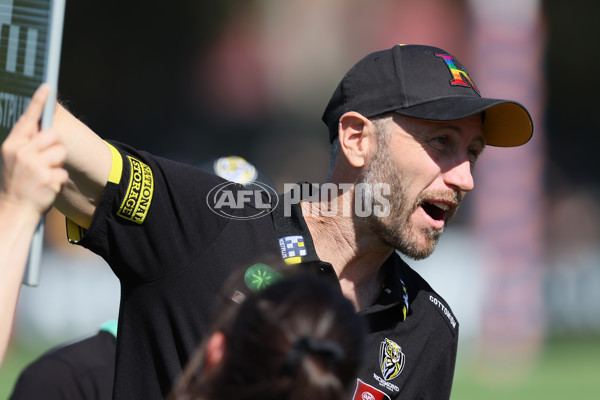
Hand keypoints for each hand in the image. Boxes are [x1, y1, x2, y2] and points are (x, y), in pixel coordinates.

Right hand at [0, 84, 67, 218]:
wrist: (13, 210)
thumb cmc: (15, 183)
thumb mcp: (13, 159)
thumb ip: (25, 143)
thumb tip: (43, 127)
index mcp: (12, 145)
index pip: (28, 119)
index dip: (38, 102)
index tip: (47, 86)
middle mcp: (22, 153)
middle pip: (53, 136)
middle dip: (55, 146)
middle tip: (46, 161)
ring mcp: (35, 166)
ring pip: (61, 153)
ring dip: (57, 165)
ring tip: (44, 175)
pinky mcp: (48, 179)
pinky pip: (63, 172)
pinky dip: (58, 181)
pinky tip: (47, 187)